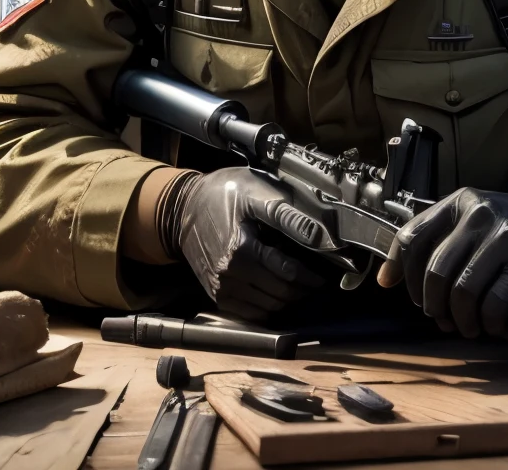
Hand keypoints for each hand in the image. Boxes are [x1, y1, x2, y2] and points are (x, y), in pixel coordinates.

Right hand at [164, 168, 334, 319]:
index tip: (325, 276)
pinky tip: (279, 295)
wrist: (182, 209)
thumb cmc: (221, 195)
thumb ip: (286, 214)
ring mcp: (221, 289)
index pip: (288, 273)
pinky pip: (250, 314)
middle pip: (280, 294)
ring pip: (268, 307)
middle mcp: (230, 276)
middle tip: (317, 282)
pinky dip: (269, 308)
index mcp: (241, 250)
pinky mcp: (217, 296)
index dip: (311, 277)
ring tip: (301, 287)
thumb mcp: (253, 193)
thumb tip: (317, 233)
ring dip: (289, 301)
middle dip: (303, 290)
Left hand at [377, 188, 507, 338]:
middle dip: (435, 306)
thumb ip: (432, 242)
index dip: (407, 277)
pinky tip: (493, 325)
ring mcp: (506, 235)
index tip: (415, 299)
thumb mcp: (470, 223)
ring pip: (464, 290)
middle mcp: (479, 213)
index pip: (412, 239)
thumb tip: (384, 280)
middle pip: (436, 271)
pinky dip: (489, 322)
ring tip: (468, 326)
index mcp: (458, 203)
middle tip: (444, 319)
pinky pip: (496, 301)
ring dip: (462, 319)